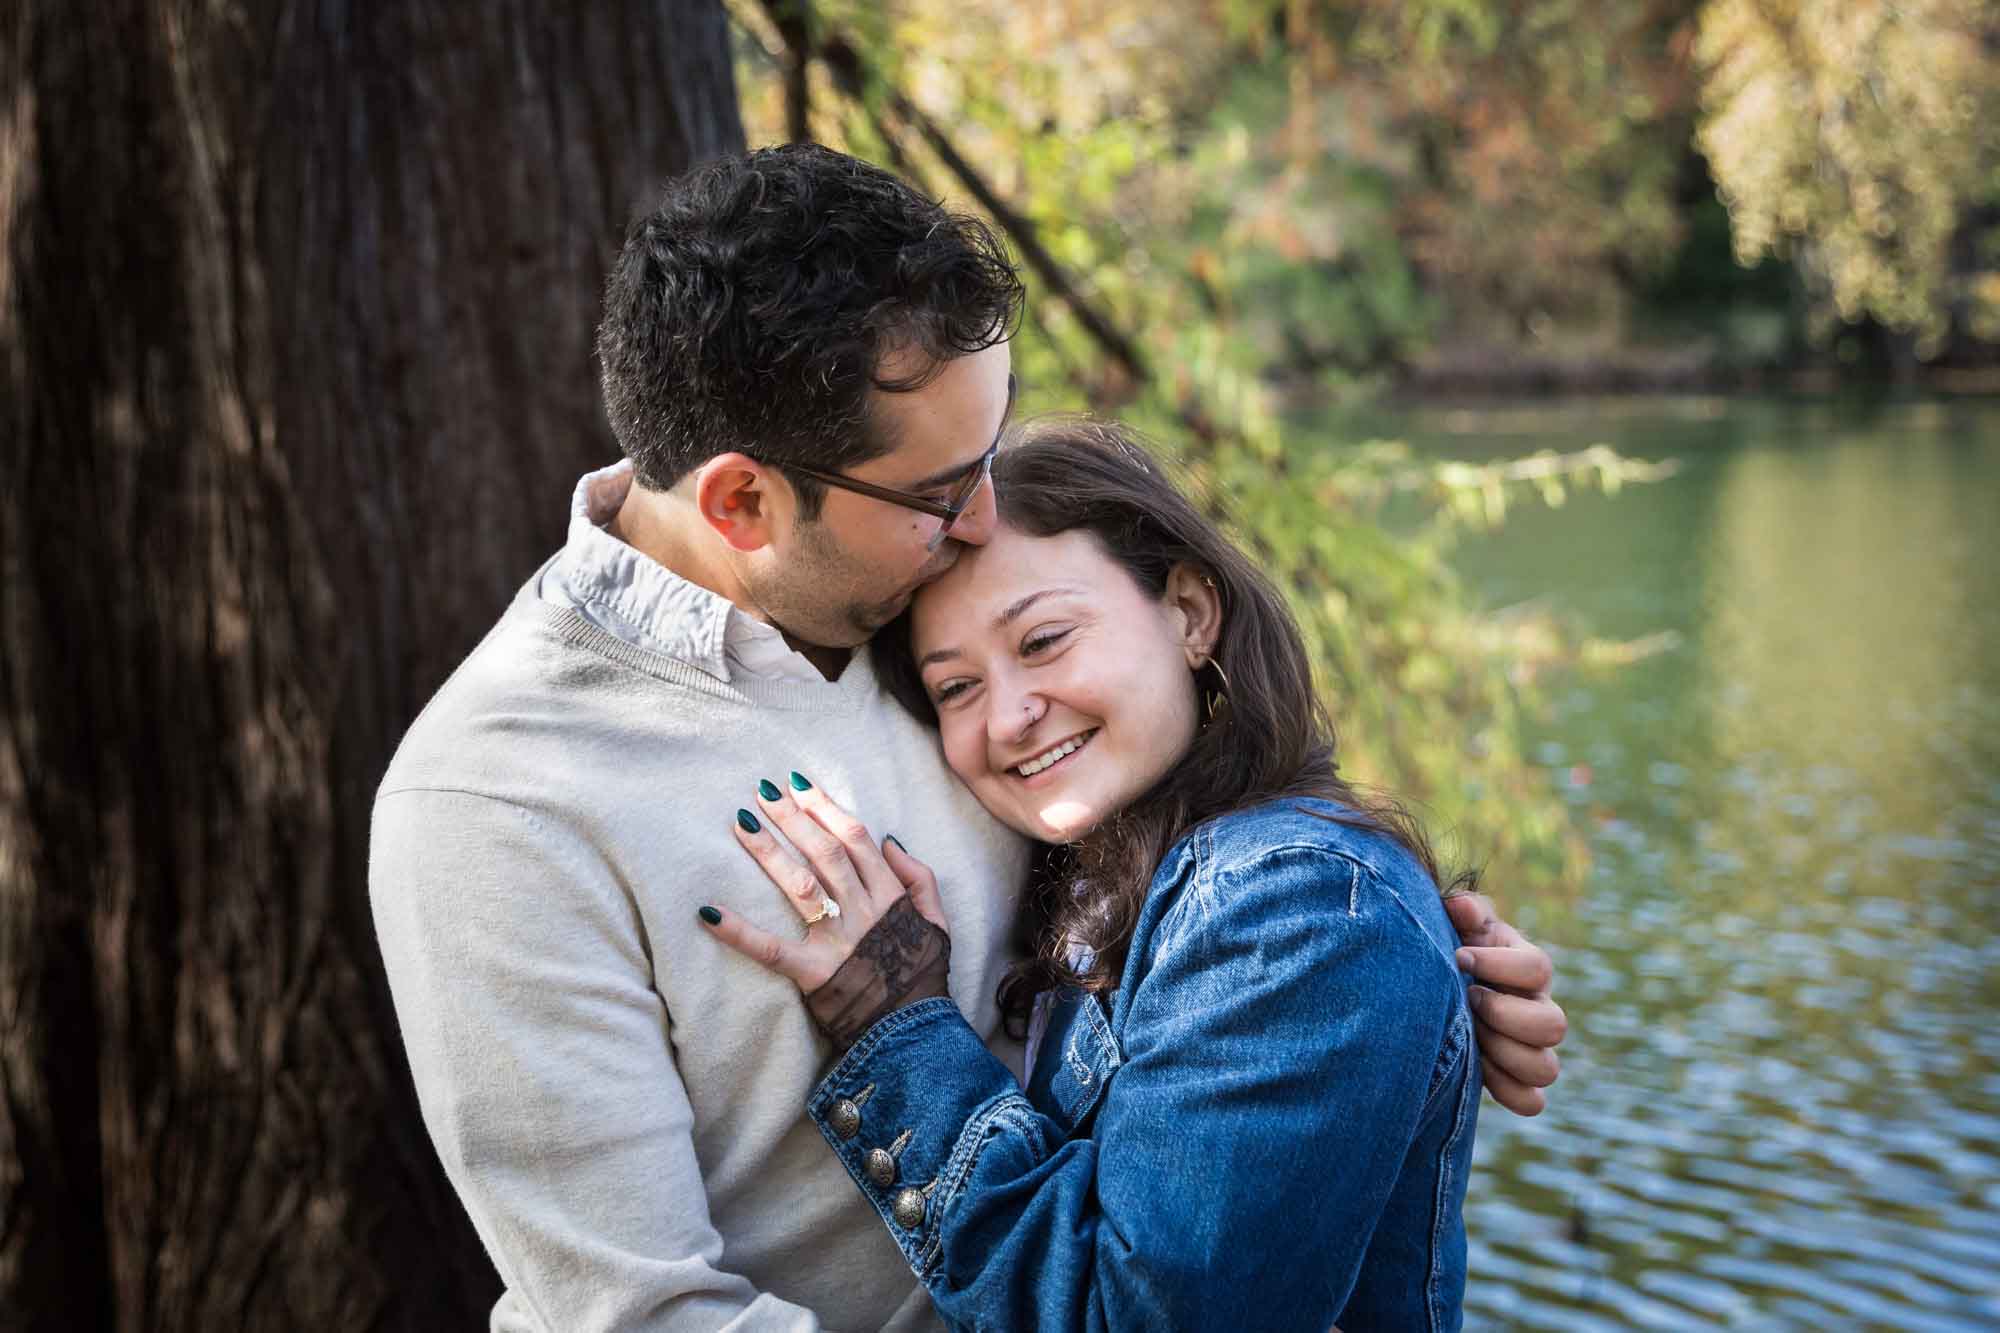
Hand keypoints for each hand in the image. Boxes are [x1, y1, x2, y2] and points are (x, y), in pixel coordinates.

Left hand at [699, 773, 952, 1046]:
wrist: (915, 1031)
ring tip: (741, 823)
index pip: (856, 839)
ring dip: (768, 852)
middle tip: (762, 792)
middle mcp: (862, 910)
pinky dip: (738, 932)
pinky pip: (770, 949)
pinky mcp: (811, 973)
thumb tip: (892, 841)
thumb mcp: (937, 922)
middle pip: (824, 852)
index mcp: (889, 896)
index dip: (827, 808)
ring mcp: (836, 940)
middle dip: (793, 818)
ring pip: (799, 885)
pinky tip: (708, 912)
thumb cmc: (922, 975)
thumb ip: (919, 879)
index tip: (800, 786)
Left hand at [1444, 892, 1566, 1116]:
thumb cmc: (1452, 948)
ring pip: (1547, 1069)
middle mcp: (1539, 1009)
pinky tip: (1474, 1066)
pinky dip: (1505, 1090)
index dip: (1499, 965)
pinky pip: (1532, 1102)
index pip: (1539, 968)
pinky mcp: (1516, 1079)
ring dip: (1504, 1054)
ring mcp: (1532, 1048)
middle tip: (1469, 999)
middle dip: (1504, 1015)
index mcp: (1528, 967)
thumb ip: (1464, 910)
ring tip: (1471, 1035)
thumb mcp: (1456, 923)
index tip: (1459, 957)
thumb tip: (1463, 909)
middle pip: (1555, 1025)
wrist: (1437, 986)